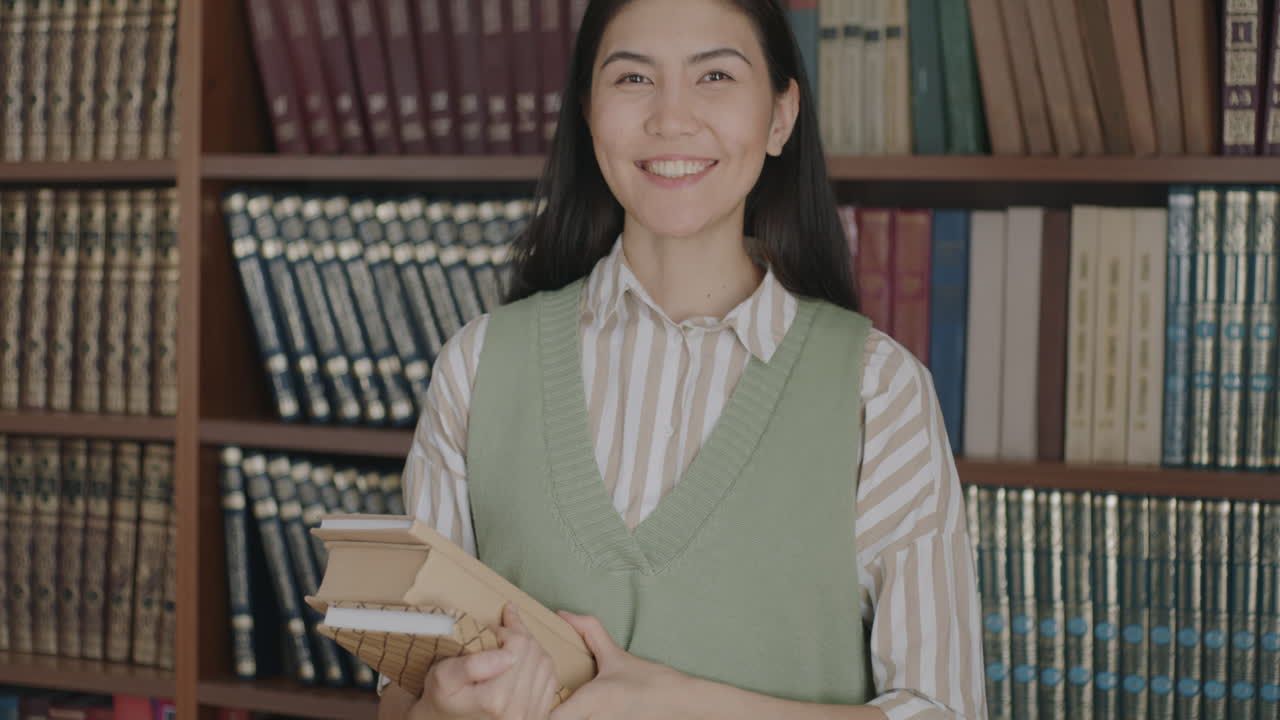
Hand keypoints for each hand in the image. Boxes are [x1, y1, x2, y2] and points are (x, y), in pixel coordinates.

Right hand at [411, 604, 559, 719]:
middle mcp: (519, 711)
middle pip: (535, 652)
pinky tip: (524, 662)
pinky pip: (551, 680)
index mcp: (496, 700)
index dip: (508, 629)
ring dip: (532, 649)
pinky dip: (540, 665)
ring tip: (512, 646)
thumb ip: (471, 665)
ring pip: (546, 663)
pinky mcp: (539, 717)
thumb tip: (507, 654)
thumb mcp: (443, 678)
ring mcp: (532, 716)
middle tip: (501, 634)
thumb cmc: (443, 699)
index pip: (519, 645)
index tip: (494, 629)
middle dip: (520, 636)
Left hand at [550, 612, 687, 719]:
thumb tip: (562, 615)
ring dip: (559, 716)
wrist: (678, 704)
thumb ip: (589, 631)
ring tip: (549, 706)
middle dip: (543, 713)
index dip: (537, 710)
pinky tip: (575, 712)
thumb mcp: (616, 655)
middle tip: (538, 702)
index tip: (532, 697)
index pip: (551, 718)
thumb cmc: (648, 681)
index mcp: (593, 700)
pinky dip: (577, 719)